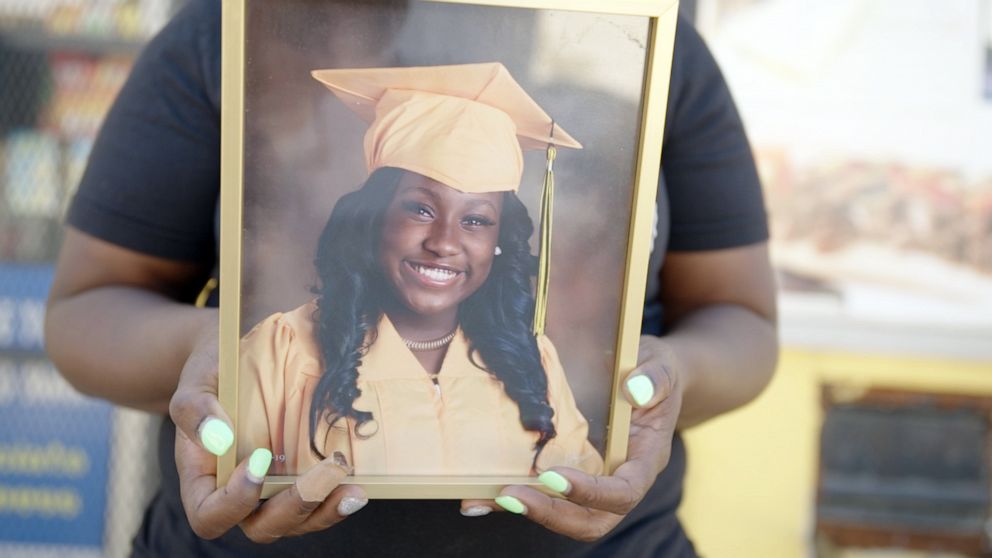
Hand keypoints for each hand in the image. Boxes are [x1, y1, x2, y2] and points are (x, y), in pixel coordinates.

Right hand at [168, 313, 367, 541]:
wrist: (243, 355)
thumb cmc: (214, 372)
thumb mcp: (197, 381)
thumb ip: (195, 409)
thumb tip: (218, 435)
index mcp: (204, 479)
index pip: (209, 516)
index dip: (233, 503)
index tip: (259, 461)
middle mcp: (238, 495)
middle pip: (261, 527)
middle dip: (297, 505)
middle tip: (329, 469)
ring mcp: (271, 493)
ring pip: (297, 522)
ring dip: (326, 509)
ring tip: (353, 490)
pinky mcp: (300, 481)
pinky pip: (318, 505)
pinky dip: (337, 499)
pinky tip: (358, 485)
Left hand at [460, 335, 682, 540]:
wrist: (648, 378)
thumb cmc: (654, 372)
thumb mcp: (660, 366)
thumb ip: (654, 377)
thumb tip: (637, 388)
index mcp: (646, 460)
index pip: (624, 492)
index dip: (591, 492)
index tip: (554, 477)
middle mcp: (621, 479)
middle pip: (593, 519)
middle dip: (553, 514)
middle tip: (512, 497)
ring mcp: (597, 481)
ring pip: (569, 516)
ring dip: (529, 511)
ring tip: (487, 500)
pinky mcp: (575, 474)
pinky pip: (550, 496)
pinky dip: (520, 499)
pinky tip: (484, 495)